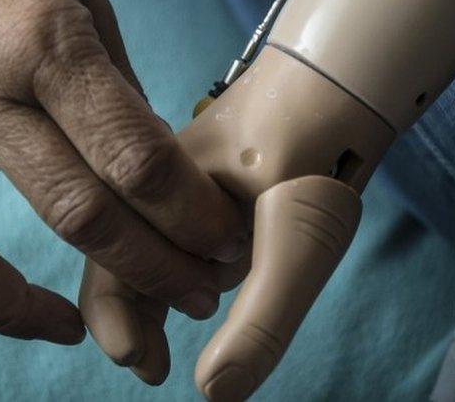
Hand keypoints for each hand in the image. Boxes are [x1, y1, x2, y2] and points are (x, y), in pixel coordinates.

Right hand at [0, 0, 244, 343]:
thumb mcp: (89, 2)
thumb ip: (115, 101)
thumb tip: (154, 186)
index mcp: (46, 40)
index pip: (133, 160)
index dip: (192, 217)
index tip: (225, 245)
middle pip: (76, 213)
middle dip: (154, 270)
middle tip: (199, 296)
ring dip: (19, 310)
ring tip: (73, 326)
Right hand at [81, 47, 381, 396]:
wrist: (345, 82)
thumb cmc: (319, 151)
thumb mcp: (297, 241)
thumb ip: (260, 320)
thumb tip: (216, 394)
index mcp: (154, 191)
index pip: (109, 266)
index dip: (117, 322)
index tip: (147, 365)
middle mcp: (156, 187)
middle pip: (121, 260)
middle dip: (136, 317)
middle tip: (157, 365)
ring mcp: (180, 184)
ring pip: (151, 249)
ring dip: (162, 296)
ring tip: (182, 338)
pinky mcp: (206, 185)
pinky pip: (182, 235)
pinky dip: (188, 271)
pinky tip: (212, 289)